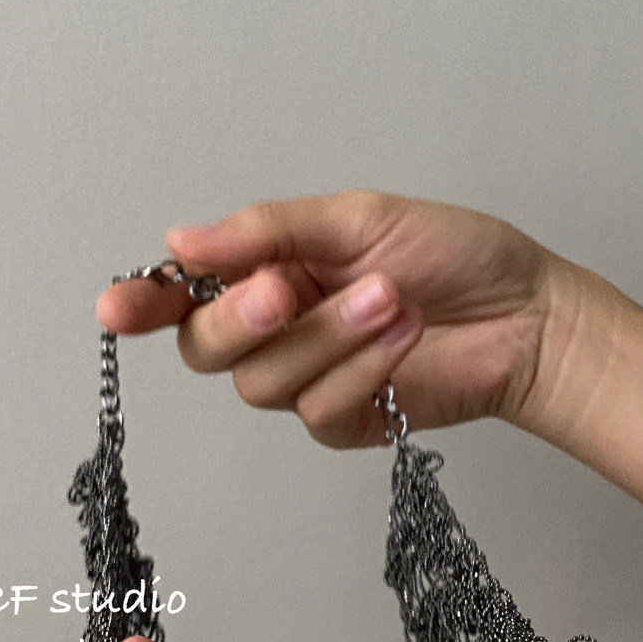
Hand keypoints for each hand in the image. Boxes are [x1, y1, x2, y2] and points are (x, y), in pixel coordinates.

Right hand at [95, 189, 574, 446]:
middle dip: (240, 319)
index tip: (119, 308)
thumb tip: (181, 240)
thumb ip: (267, 231)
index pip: (185, 296)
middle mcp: (275, 332)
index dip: (145, 304)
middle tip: (288, 290)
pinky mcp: (344, 423)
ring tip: (390, 298)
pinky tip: (403, 337)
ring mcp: (307, 382)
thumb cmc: (450, 255)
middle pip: (206, 350)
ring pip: (263, 384)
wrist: (523, 311)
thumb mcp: (357, 218)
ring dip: (325, 338)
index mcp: (267, 273)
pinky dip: (360, 371)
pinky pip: (318, 411)